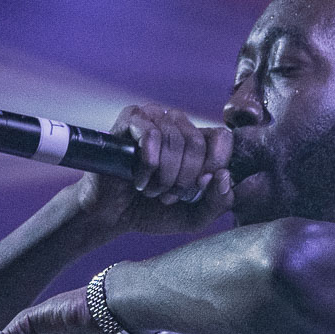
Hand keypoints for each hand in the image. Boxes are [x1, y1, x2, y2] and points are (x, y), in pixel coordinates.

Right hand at [75, 104, 233, 235]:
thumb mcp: (195, 216)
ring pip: (174, 140)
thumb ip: (219, 203)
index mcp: (196, 140)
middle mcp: (176, 123)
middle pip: (197, 143)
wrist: (111, 216)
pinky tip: (137, 178)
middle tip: (167, 194)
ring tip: (151, 188)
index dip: (213, 166)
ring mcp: (153, 117)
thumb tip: (223, 176)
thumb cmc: (151, 211)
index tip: (196, 189)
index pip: (222, 138)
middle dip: (184, 179)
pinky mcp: (130, 119)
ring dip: (163, 177)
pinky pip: (151, 136)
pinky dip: (147, 166)